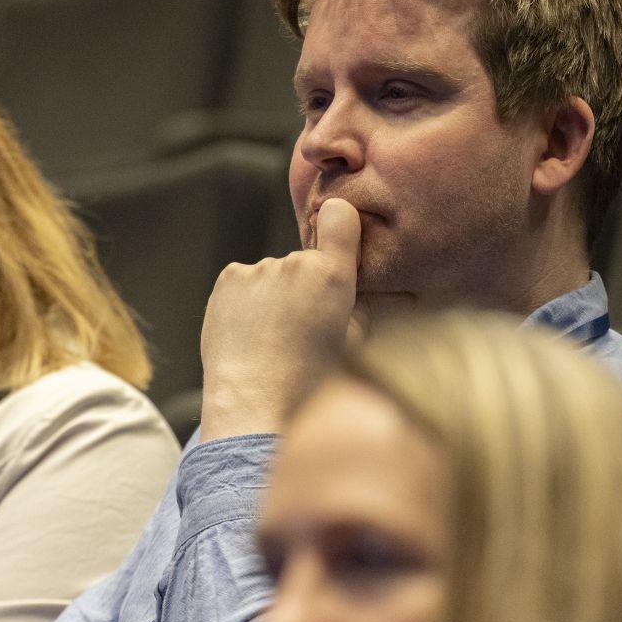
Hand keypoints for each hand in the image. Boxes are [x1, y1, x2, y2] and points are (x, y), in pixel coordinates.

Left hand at [199, 198, 361, 439]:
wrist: (254, 404)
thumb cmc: (310, 382)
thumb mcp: (354, 344)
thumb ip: (366, 306)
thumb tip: (392, 293)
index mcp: (332, 276)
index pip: (341, 217)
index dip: (341, 225)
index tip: (338, 237)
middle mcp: (294, 263)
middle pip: (305, 262)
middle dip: (305, 285)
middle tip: (301, 328)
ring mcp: (257, 270)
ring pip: (274, 275)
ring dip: (275, 295)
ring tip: (272, 338)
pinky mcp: (229, 279)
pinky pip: (246, 281)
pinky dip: (248, 300)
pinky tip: (251, 333)